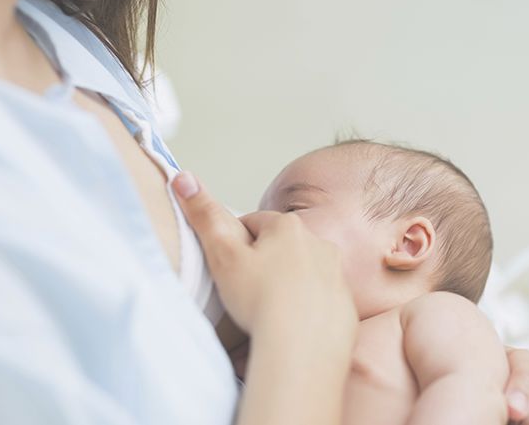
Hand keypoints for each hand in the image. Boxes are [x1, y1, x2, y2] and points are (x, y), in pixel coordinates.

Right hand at [172, 172, 356, 338]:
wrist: (301, 350)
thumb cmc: (261, 301)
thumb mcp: (222, 255)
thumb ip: (204, 215)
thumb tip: (183, 177)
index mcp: (289, 228)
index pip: (256, 223)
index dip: (237, 242)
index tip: (228, 262)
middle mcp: (320, 245)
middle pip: (283, 246)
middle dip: (265, 261)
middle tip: (244, 288)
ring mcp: (336, 277)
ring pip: (304, 273)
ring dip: (287, 284)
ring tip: (266, 310)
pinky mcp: (345, 307)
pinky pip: (320, 302)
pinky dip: (305, 310)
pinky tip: (289, 326)